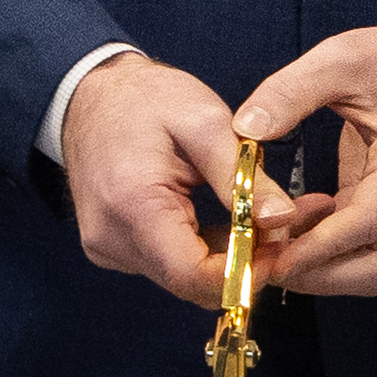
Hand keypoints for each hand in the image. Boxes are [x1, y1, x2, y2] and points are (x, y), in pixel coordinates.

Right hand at [59, 50, 281, 309]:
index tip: (282, 250)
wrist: (90, 94)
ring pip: (185, 278)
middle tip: (286, 230)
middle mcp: (113, 237)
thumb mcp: (204, 122)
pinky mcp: (115, 247)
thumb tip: (282, 219)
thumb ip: (241, 174)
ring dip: (230, 258)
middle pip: (191, 283)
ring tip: (265, 219)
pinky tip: (232, 222)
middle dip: (246, 265)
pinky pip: (171, 264)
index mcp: (132, 205)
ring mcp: (109, 247)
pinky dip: (207, 250)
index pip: (192, 274)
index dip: (244, 273)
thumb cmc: (145, 99)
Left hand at [228, 11, 376, 298]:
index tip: (278, 256)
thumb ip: (292, 90)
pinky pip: (365, 249)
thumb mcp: (341, 58)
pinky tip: (291, 228)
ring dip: (329, 271)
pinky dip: (329, 252)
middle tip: (275, 265)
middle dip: (332, 277)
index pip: (372, 220)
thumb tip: (245, 129)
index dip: (323, 246)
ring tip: (277, 247)